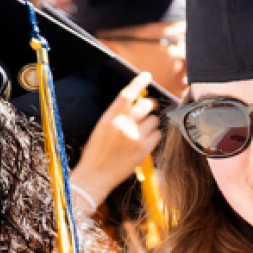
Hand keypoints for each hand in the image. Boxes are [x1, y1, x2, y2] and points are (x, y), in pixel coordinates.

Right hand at [74, 73, 161, 208]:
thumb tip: (134, 105)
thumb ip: (116, 117)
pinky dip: (154, 136)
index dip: (138, 83)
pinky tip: (144, 141)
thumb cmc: (96, 153)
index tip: (146, 76)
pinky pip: (158, 134)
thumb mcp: (101, 130)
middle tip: (149, 108)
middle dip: (150, 104)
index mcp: (108, 119)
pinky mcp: (144, 149)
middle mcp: (122, 125)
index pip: (126, 95)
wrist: (95, 176)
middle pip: (146, 104)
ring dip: (151, 123)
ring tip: (141, 132)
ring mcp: (135, 137)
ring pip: (154, 120)